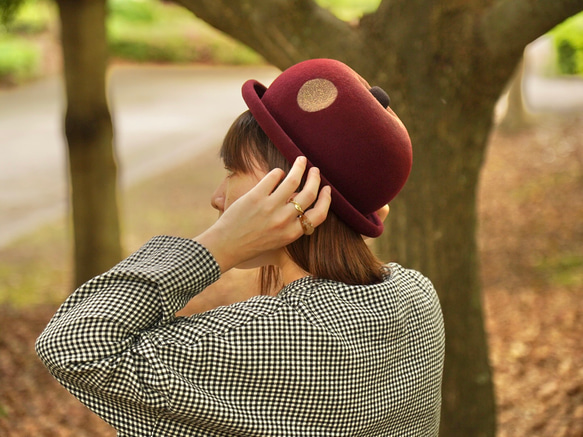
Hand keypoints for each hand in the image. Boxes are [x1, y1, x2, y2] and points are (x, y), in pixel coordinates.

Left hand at [195, 157, 331, 272]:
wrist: (225, 246)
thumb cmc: (251, 244)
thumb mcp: (278, 241)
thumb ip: (292, 225)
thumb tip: (302, 202)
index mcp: (292, 233)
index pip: (319, 214)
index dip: (326, 199)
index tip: (327, 189)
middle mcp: (284, 220)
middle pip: (309, 193)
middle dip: (315, 178)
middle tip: (315, 170)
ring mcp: (270, 207)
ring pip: (293, 180)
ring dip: (300, 167)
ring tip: (301, 160)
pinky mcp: (255, 197)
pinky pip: (273, 177)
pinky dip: (278, 172)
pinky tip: (277, 172)